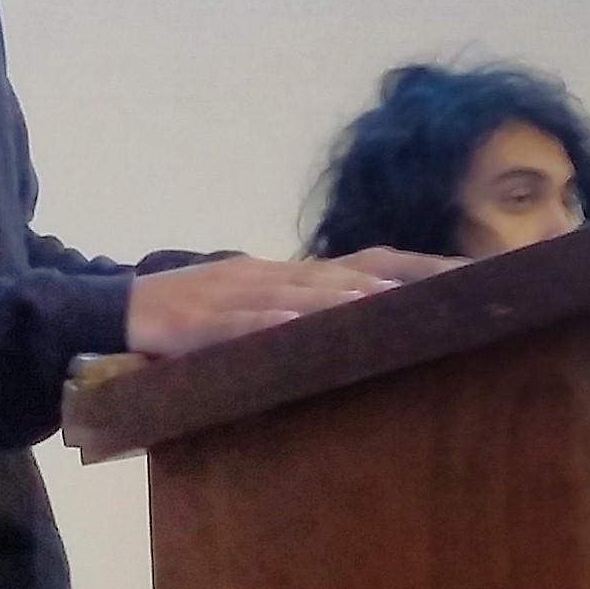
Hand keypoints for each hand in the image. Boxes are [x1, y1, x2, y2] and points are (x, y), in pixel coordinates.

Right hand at [126, 249, 451, 358]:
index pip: (369, 263)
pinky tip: (292, 325)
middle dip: (402, 280)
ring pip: (299, 294)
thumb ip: (307, 312)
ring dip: (344, 298)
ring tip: (388, 302)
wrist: (115, 307)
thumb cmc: (195, 314)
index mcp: (291, 275)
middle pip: (348, 273)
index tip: (474, 276)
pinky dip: (265, 322)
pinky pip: (237, 323)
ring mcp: (235, 295)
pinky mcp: (199, 323)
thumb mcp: (259, 308)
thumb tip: (369, 323)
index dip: (420, 267)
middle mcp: (272, 275)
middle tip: (458, 289)